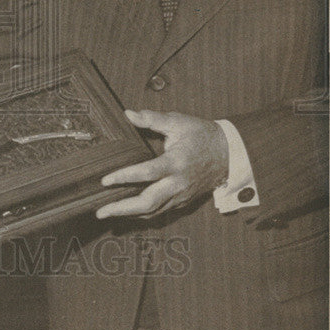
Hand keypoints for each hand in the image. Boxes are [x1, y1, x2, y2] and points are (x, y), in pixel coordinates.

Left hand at [96, 109, 228, 220]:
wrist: (229, 154)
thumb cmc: (202, 135)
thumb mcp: (178, 122)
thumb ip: (152, 119)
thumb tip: (128, 114)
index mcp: (175, 162)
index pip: (146, 173)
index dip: (124, 177)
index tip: (104, 180)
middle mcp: (178, 183)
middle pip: (148, 202)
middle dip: (122, 209)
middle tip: (100, 211)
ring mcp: (181, 195)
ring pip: (153, 212)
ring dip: (129, 215)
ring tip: (106, 214)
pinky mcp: (183, 202)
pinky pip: (160, 212)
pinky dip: (142, 214)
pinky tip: (126, 212)